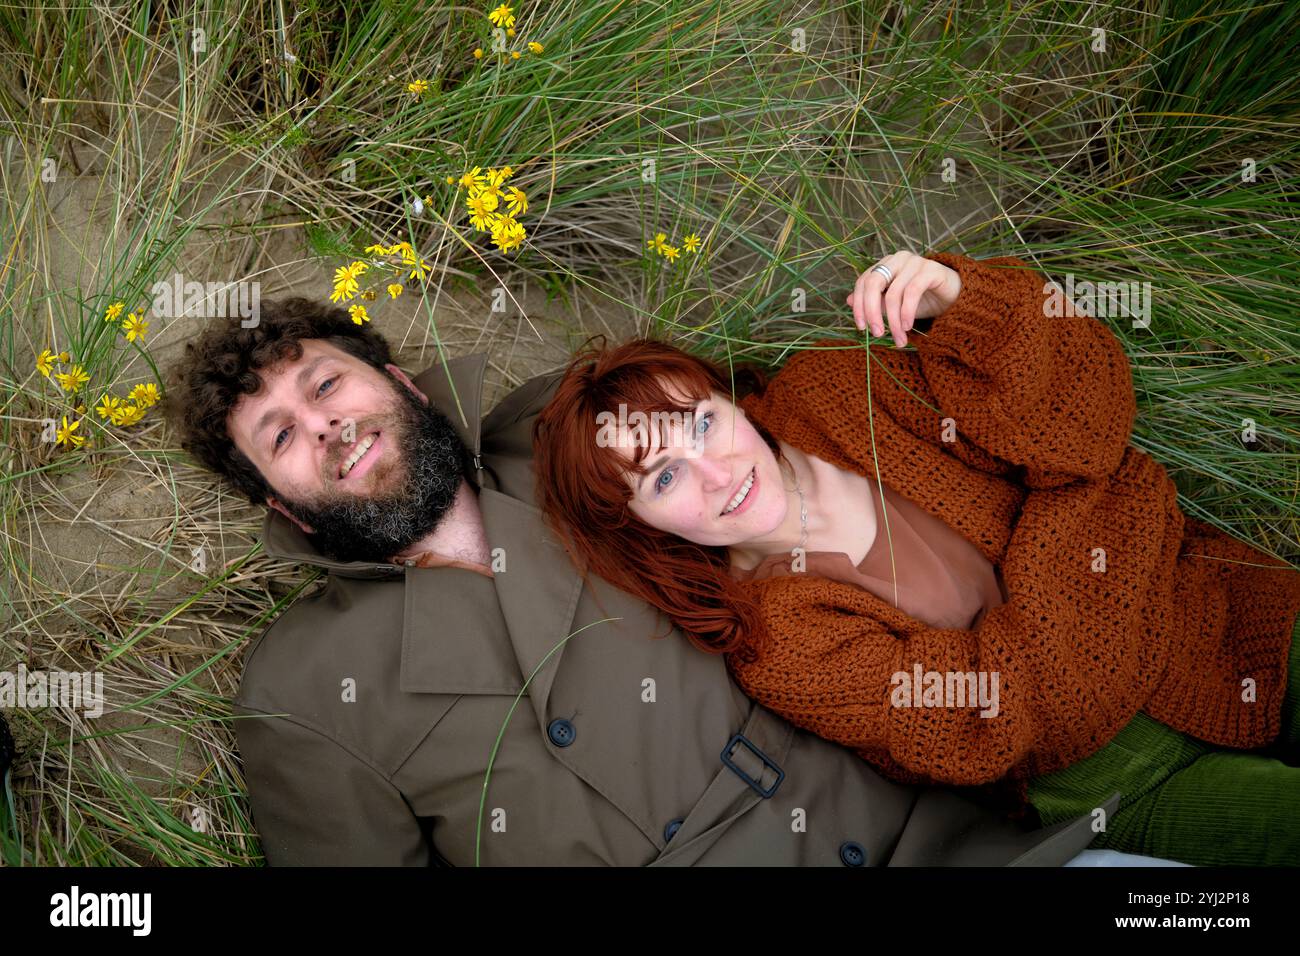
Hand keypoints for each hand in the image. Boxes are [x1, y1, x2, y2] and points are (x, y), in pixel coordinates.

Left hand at [846, 251, 961, 347]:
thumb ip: (874, 301)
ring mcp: (914, 262)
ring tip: (898, 338)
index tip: (861, 328)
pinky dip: (907, 312)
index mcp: (885, 265)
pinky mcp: (931, 269)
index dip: (858, 305)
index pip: (863, 282)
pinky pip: (912, 292)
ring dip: (894, 320)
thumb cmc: (922, 300)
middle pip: (873, 284)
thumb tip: (847, 301)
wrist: (954, 297)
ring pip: (894, 293)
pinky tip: (908, 326)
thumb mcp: (894, 304)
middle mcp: (897, 259)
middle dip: (871, 312)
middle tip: (876, 334)